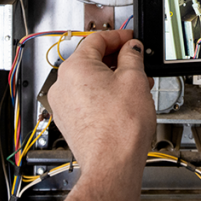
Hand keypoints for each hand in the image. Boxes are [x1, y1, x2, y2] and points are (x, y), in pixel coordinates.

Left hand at [47, 30, 155, 200]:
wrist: (112, 164)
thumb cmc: (120, 127)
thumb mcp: (134, 80)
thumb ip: (132, 56)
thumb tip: (131, 48)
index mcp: (74, 67)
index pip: (97, 39)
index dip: (119, 36)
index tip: (131, 38)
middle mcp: (62, 85)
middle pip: (91, 61)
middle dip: (117, 60)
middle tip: (138, 63)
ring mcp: (63, 105)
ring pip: (90, 82)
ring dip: (112, 79)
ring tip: (136, 86)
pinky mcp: (69, 122)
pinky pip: (86, 99)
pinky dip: (103, 96)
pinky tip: (123, 103)